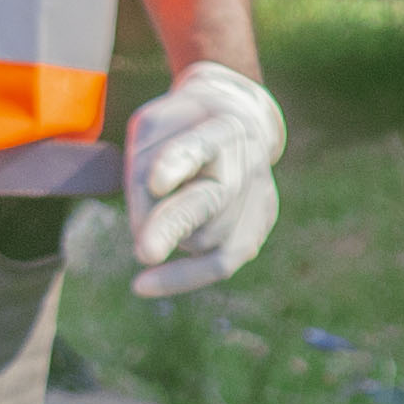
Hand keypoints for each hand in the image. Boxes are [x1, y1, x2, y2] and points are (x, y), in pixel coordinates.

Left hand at [121, 61, 287, 299]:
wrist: (238, 118)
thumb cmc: (179, 127)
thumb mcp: (151, 130)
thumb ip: (143, 177)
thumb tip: (147, 241)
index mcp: (221, 125)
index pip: (199, 146)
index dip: (177, 163)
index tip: (155, 182)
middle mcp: (249, 159)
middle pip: (212, 200)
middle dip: (175, 226)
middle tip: (144, 252)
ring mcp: (260, 193)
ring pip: (205, 236)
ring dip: (171, 234)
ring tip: (158, 215)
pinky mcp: (260, 222)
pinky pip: (222, 263)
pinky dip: (183, 277)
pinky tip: (144, 285)